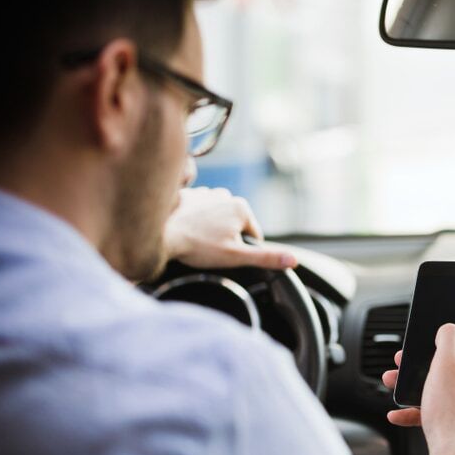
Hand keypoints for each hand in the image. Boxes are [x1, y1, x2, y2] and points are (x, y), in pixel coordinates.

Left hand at [164, 187, 297, 269]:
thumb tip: (293, 261)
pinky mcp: (187, 195)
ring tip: (197, 241)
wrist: (160, 235)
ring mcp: (205, 193)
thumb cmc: (198, 246)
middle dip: (226, 237)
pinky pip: (198, 211)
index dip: (242, 249)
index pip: (253, 234)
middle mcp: (225, 195)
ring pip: (216, 217)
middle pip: (233, 224)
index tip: (226, 255)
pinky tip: (186, 231)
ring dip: (210, 228)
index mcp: (241, 208)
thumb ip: (266, 258)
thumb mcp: (236, 257)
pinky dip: (194, 221)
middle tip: (209, 249)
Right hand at [383, 324, 454, 454]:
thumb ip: (449, 337)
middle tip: (410, 361)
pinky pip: (448, 406)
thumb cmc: (452, 415)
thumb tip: (451, 328)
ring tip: (400, 385)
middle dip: (430, 360)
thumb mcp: (444, 364)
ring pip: (451, 384)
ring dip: (423, 383)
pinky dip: (426, 406)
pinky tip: (403, 412)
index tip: (445, 329)